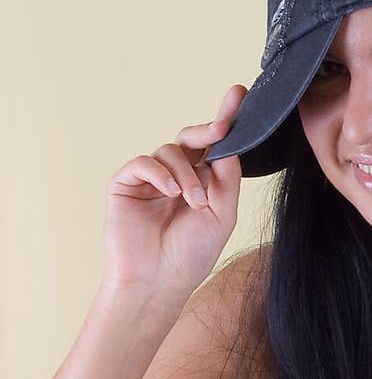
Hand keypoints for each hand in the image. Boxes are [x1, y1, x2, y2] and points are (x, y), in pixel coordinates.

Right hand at [102, 84, 246, 298]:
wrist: (158, 283)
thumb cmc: (190, 256)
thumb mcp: (221, 216)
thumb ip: (226, 180)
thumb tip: (229, 144)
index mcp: (202, 182)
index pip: (214, 146)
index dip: (225, 120)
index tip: (239, 95)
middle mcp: (176, 175)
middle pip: (191, 138)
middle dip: (208, 130)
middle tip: (222, 129)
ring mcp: (150, 178)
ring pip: (170, 150)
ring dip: (187, 174)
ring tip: (193, 201)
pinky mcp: (126, 183)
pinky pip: (143, 162)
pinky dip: (160, 173)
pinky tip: (171, 192)